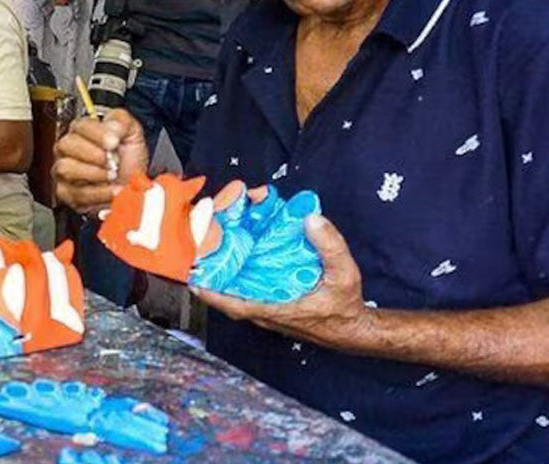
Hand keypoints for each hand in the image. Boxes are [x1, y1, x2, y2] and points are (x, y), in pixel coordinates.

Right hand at [52, 109, 148, 212]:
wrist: (133, 185)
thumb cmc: (128, 159)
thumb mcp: (132, 132)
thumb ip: (121, 121)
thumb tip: (110, 126)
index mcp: (83, 129)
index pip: (80, 125)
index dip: (98, 134)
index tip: (114, 142)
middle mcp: (68, 147)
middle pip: (67, 145)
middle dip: (94, 155)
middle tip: (113, 162)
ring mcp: (64, 169)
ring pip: (66, 168)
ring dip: (95, 173)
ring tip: (113, 176)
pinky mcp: (66, 192)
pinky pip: (76, 192)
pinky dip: (98, 193)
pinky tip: (112, 190)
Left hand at [192, 214, 377, 350]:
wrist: (355, 330)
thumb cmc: (346, 306)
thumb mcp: (344, 275)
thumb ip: (329, 246)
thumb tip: (310, 218)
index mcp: (276, 310)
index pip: (234, 305)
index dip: (211, 293)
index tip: (193, 279)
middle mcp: (266, 312)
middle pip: (229, 296)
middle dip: (213, 275)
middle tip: (200, 252)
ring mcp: (269, 310)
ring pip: (238, 293)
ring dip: (225, 275)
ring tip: (213, 251)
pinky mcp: (275, 306)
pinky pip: (250, 291)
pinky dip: (241, 277)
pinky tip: (238, 258)